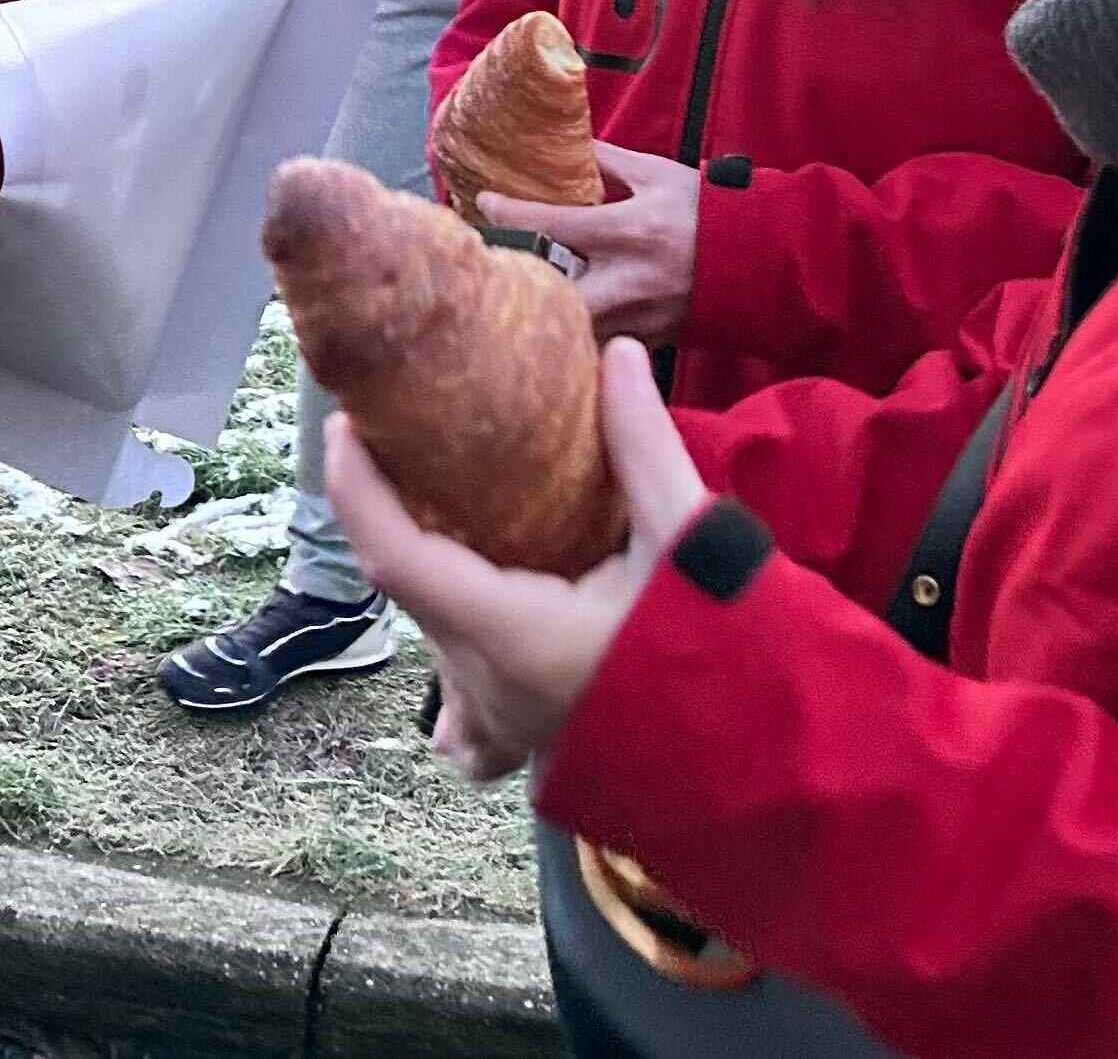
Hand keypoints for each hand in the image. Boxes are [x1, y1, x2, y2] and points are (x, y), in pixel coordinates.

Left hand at [326, 338, 711, 781]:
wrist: (769, 760)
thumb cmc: (728, 654)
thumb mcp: (686, 538)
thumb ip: (643, 446)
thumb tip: (617, 356)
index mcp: (511, 633)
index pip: (395, 555)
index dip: (356, 488)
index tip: (348, 428)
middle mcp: (487, 684)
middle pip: (407, 586)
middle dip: (392, 513)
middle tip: (410, 442)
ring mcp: (502, 721)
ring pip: (430, 643)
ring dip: (428, 578)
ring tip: (454, 515)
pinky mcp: (526, 743)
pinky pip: (462, 724)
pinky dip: (454, 676)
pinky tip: (482, 636)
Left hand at [481, 143, 700, 344]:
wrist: (766, 262)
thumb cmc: (711, 213)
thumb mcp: (660, 175)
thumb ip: (610, 162)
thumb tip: (567, 143)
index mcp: (630, 230)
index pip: (553, 222)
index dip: (509, 212)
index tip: (482, 202)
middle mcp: (629, 278)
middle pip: (551, 293)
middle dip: (519, 283)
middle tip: (493, 268)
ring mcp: (638, 316)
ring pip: (571, 328)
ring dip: (543, 314)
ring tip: (516, 296)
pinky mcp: (648, 341)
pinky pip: (598, 346)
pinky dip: (576, 336)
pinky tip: (557, 323)